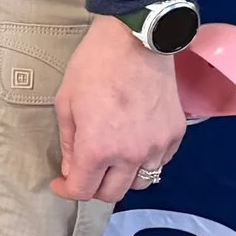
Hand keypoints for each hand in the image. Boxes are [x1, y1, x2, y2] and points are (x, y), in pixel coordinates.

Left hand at [52, 16, 186, 202]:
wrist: (136, 41)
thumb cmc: (94, 66)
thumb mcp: (66, 103)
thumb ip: (68, 143)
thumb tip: (72, 169)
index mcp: (98, 148)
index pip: (83, 190)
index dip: (67, 190)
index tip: (61, 182)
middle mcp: (130, 155)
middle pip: (112, 194)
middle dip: (93, 187)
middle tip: (84, 172)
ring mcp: (157, 147)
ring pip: (140, 183)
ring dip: (122, 177)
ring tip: (111, 160)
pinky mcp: (175, 135)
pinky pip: (160, 163)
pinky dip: (145, 162)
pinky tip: (133, 145)